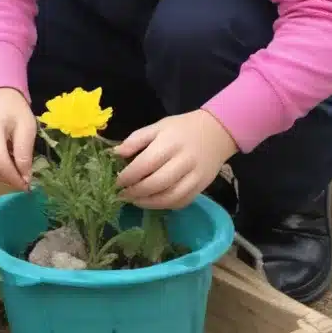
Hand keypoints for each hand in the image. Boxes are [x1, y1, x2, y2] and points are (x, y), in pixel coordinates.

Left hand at [114, 109, 237, 210]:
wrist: (216, 133)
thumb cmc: (181, 129)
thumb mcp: (157, 127)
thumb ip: (135, 140)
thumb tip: (115, 154)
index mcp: (169, 143)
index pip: (145, 164)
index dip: (128, 176)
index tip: (116, 182)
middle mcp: (184, 161)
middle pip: (156, 184)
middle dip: (136, 192)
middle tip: (122, 195)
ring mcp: (195, 177)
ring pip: (169, 197)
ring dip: (148, 203)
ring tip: (135, 200)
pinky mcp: (202, 188)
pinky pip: (181, 202)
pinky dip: (164, 205)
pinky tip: (153, 202)